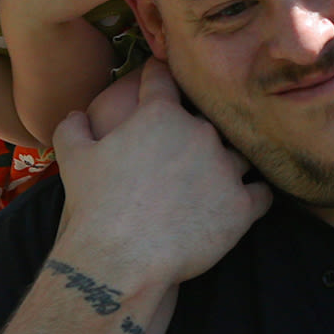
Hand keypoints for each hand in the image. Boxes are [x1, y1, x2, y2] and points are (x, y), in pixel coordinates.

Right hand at [53, 60, 270, 287]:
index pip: (162, 80)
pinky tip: (238, 202)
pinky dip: (252, 195)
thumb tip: (76, 115)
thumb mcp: (72, 158)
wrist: (121, 258)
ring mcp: (226, 168)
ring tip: (212, 182)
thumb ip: (73, 128)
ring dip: (226, 165)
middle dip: (194, 134)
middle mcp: (200, 133)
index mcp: (160, 114)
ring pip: (238, 155)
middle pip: (207, 121)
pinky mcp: (242, 206)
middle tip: (181, 155)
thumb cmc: (96, 205)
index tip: (159, 75)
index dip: (158, 76)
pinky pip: (261, 192)